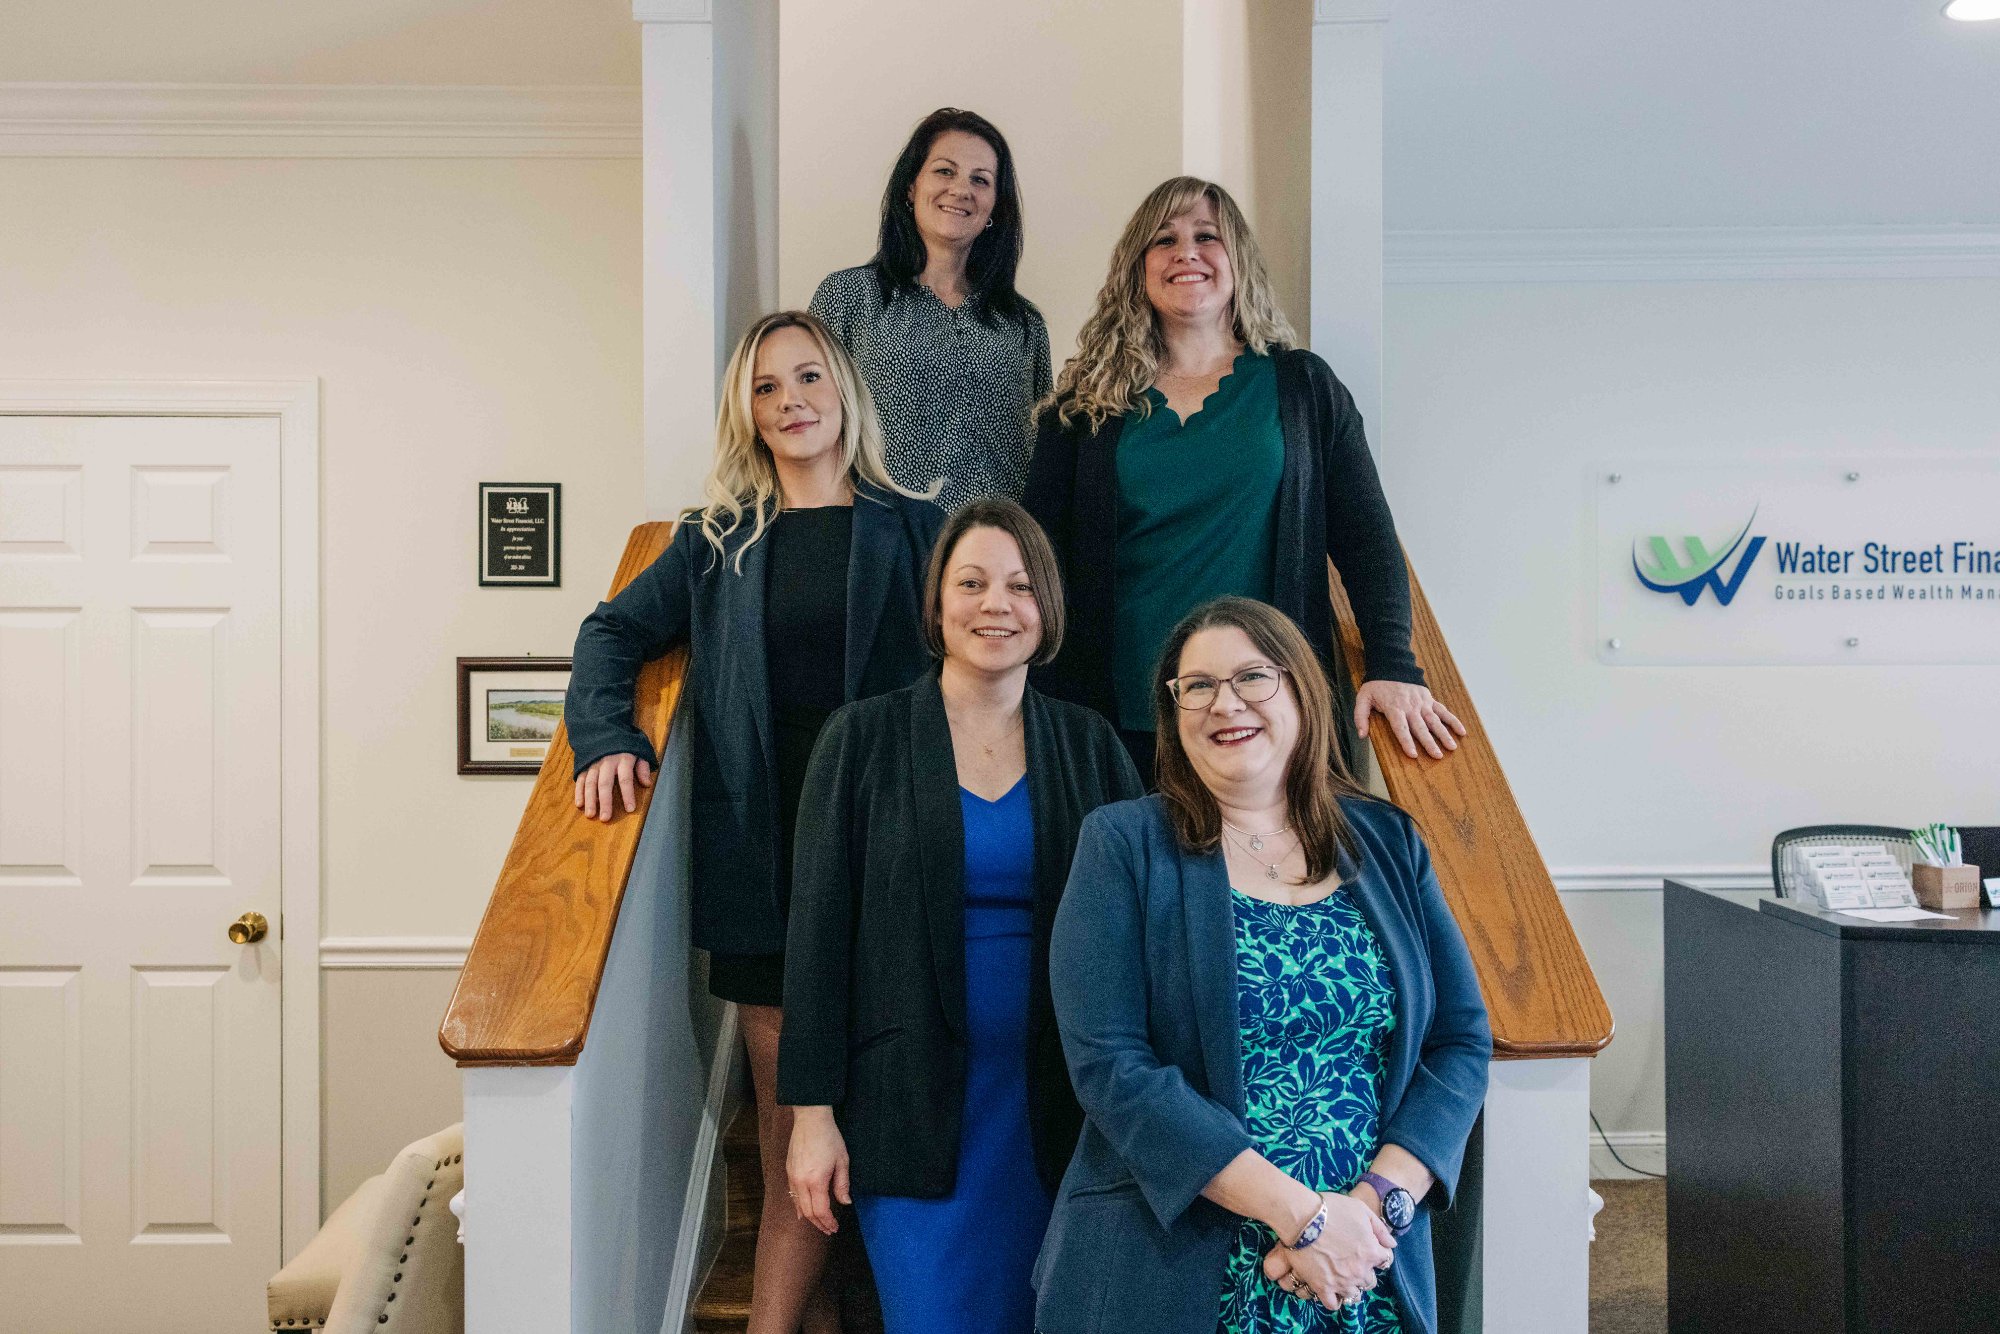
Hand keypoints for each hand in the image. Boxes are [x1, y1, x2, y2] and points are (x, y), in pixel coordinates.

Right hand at [573, 752, 652, 820]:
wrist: (605, 728)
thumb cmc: (626, 744)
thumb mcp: (639, 750)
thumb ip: (643, 767)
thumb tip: (647, 783)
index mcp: (623, 759)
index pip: (625, 779)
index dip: (628, 794)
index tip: (630, 809)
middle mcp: (607, 762)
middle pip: (605, 783)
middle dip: (605, 801)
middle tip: (605, 818)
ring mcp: (594, 763)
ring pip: (590, 783)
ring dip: (590, 799)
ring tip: (590, 814)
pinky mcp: (584, 765)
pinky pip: (580, 779)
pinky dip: (579, 792)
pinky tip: (579, 804)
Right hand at [786, 1106, 850, 1235]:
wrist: (810, 1119)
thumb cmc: (829, 1138)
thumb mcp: (842, 1161)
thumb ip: (842, 1184)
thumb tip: (845, 1203)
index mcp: (816, 1180)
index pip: (821, 1210)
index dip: (828, 1222)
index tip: (835, 1227)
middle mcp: (801, 1181)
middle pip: (808, 1212)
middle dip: (819, 1224)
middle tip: (829, 1230)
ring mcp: (792, 1176)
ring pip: (798, 1205)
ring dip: (809, 1217)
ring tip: (819, 1224)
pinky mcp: (789, 1171)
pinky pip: (793, 1195)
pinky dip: (799, 1207)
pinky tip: (804, 1213)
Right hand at [1261, 1193, 1394, 1308]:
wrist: (1302, 1218)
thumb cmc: (1332, 1209)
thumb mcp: (1361, 1210)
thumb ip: (1380, 1229)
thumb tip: (1392, 1245)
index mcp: (1371, 1252)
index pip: (1385, 1261)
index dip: (1378, 1255)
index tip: (1369, 1250)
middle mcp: (1360, 1271)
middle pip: (1370, 1281)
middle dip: (1365, 1272)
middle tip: (1353, 1263)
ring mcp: (1341, 1282)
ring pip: (1354, 1295)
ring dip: (1351, 1288)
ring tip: (1343, 1279)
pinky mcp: (1322, 1287)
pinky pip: (1333, 1304)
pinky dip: (1334, 1300)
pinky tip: (1331, 1291)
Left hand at [1354, 680, 1465, 760]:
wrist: (1392, 665)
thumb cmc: (1377, 685)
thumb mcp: (1363, 698)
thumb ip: (1360, 716)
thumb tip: (1362, 735)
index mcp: (1394, 708)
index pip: (1401, 727)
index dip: (1407, 741)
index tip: (1413, 754)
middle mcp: (1410, 707)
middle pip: (1421, 727)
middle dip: (1429, 742)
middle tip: (1437, 756)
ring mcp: (1422, 703)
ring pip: (1434, 720)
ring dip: (1444, 734)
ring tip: (1451, 747)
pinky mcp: (1429, 699)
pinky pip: (1443, 711)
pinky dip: (1453, 720)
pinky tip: (1461, 731)